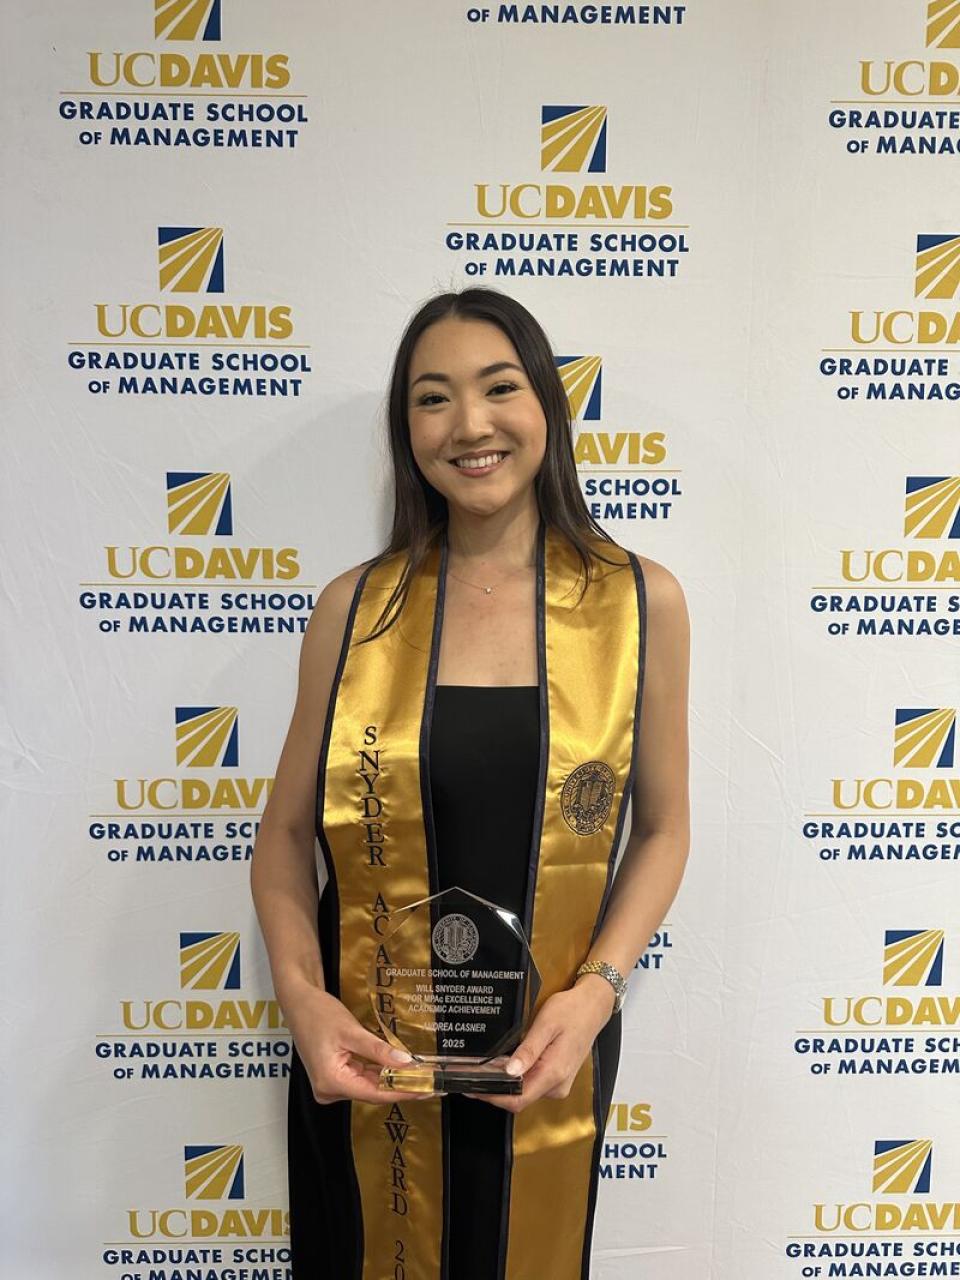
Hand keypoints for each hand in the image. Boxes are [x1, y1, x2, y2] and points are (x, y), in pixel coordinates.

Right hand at [283, 984, 427, 1105]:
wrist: (299, 1002)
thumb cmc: (317, 1014)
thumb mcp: (352, 1031)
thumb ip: (379, 1050)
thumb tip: (405, 1063)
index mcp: (330, 1082)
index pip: (374, 1094)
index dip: (402, 1092)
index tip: (424, 1089)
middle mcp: (329, 1089)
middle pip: (372, 1091)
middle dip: (399, 1084)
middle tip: (427, 1079)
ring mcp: (330, 1084)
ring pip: (368, 1085)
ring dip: (390, 1077)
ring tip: (417, 1073)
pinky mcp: (334, 1076)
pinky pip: (361, 1077)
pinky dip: (378, 1071)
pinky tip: (396, 1066)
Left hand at [464, 977, 614, 1112]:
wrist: (593, 1007)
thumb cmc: (571, 1011)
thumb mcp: (546, 1024)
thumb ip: (528, 1050)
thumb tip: (510, 1072)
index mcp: (554, 1073)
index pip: (518, 1099)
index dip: (493, 1098)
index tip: (473, 1088)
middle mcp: (557, 1085)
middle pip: (520, 1099)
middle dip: (495, 1091)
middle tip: (472, 1075)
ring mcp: (559, 1084)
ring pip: (525, 1093)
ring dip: (505, 1086)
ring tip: (484, 1070)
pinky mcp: (558, 1079)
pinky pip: (533, 1085)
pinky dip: (517, 1080)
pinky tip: (506, 1067)